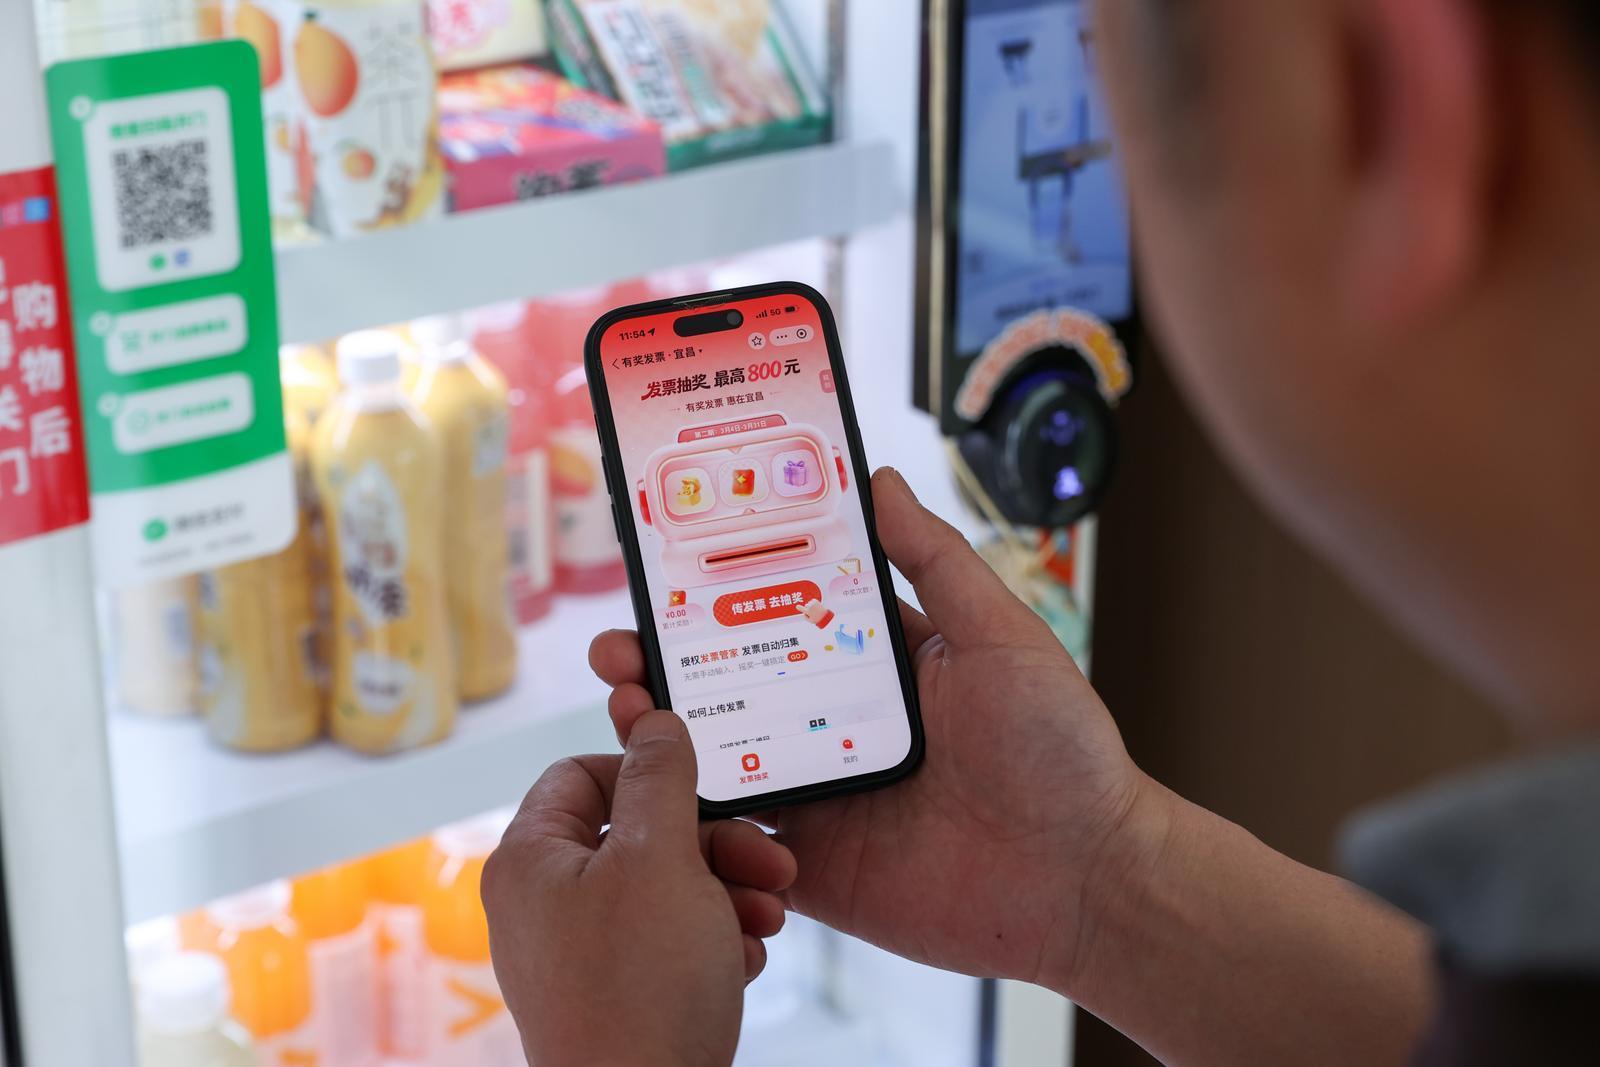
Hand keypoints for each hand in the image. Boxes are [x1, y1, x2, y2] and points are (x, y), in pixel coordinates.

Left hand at [483, 711, 798, 1066]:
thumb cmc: (639, 989)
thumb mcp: (658, 858)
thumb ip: (660, 779)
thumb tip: (654, 720)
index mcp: (530, 858)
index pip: (582, 775)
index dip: (649, 772)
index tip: (707, 791)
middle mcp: (543, 902)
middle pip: (635, 833)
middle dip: (713, 843)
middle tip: (771, 861)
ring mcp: (576, 953)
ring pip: (661, 887)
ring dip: (726, 891)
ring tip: (770, 917)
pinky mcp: (613, 994)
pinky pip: (666, 941)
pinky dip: (711, 939)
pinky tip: (746, 957)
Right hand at [590, 468, 1147, 992]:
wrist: (1088, 880)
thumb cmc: (1060, 749)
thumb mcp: (1000, 634)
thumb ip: (935, 561)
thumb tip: (879, 480)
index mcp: (875, 666)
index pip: (778, 615)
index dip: (716, 593)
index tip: (661, 568)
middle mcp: (836, 725)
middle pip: (729, 686)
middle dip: (664, 664)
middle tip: (621, 649)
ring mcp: (822, 797)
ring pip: (717, 761)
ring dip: (662, 737)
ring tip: (626, 709)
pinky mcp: (815, 867)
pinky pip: (737, 845)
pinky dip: (694, 824)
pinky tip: (660, 799)